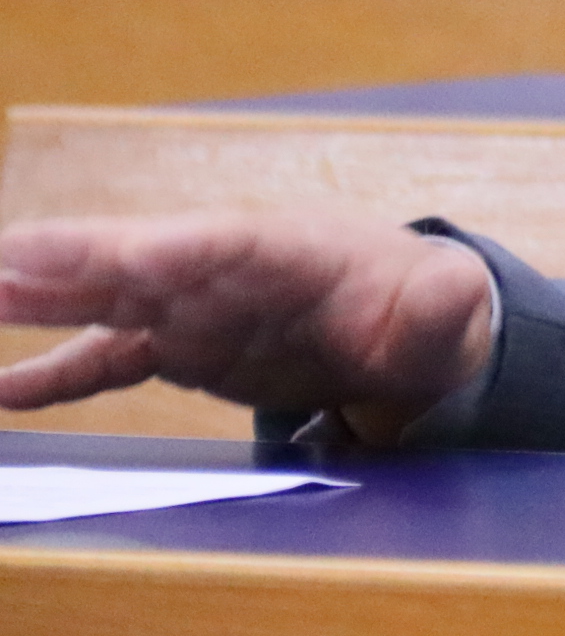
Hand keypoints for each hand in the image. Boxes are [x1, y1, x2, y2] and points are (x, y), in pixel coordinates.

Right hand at [0, 212, 496, 444]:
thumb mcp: (450, 313)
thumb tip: (450, 288)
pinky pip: (111, 356)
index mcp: (297, 250)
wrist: (410, 335)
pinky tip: (7, 390)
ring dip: (44, 298)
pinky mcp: (183, 345)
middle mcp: (232, 268)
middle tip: (8, 254)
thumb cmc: (427, 318)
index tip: (133, 255)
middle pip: (147, 257)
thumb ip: (444, 304)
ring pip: (110, 297)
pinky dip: (59, 373)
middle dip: (79, 258)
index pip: (231, 244)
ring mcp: (199, 305)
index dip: (181, 250)